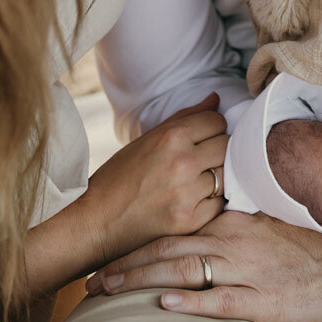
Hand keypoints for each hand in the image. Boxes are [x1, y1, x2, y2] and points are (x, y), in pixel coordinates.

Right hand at [77, 93, 227, 267]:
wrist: (95, 222)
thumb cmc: (119, 176)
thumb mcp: (148, 139)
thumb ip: (185, 117)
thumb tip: (216, 100)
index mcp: (171, 137)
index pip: (217, 121)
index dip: (212, 127)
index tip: (203, 137)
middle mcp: (183, 162)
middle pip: (226, 146)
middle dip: (217, 150)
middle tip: (202, 159)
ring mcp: (187, 193)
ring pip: (226, 175)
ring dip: (215, 176)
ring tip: (196, 180)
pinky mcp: (190, 221)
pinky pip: (220, 204)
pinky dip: (211, 202)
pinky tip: (193, 201)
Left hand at [85, 209, 321, 321]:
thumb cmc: (316, 238)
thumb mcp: (273, 218)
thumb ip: (242, 214)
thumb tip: (215, 209)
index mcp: (234, 222)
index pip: (178, 225)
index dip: (142, 237)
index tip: (113, 245)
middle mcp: (233, 242)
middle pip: (169, 250)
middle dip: (128, 264)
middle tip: (93, 277)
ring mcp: (246, 271)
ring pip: (184, 272)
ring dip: (142, 281)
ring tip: (109, 289)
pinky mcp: (263, 299)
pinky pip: (219, 301)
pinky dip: (189, 301)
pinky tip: (164, 302)